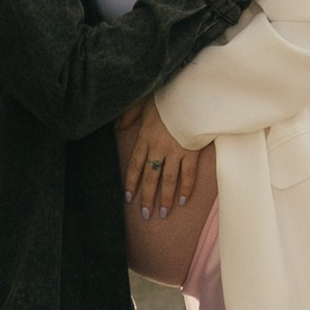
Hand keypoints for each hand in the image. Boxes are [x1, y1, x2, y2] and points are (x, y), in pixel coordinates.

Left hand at [118, 101, 205, 216]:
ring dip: (165, 198)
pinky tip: (183, 201)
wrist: (191, 95)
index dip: (131, 182)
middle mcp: (159, 148)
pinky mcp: (191, 152)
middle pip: (150, 177)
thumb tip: (117, 126)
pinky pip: (188, 174)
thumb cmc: (167, 98)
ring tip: (162, 213)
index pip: (135, 165)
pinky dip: (186, 188)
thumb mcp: (143, 102)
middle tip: (145, 214)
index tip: (128, 197)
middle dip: (147, 197)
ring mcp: (176, 152)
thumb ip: (129, 115)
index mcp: (145, 138)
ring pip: (168, 180)